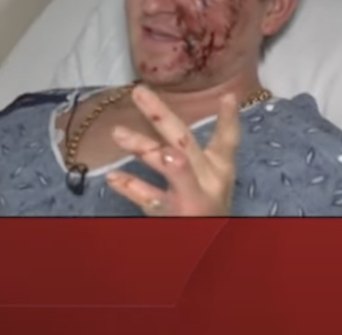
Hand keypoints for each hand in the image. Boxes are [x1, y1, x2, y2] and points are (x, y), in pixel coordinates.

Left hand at [105, 85, 241, 216]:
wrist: (206, 249)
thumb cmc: (206, 207)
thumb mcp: (211, 179)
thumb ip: (195, 152)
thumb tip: (167, 120)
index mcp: (220, 168)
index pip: (228, 139)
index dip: (228, 118)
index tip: (226, 96)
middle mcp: (207, 180)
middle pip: (185, 142)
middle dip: (162, 117)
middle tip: (139, 93)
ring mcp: (189, 198)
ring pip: (168, 168)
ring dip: (143, 147)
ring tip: (117, 132)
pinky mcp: (171, 215)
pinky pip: (148, 199)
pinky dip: (130, 187)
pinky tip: (113, 177)